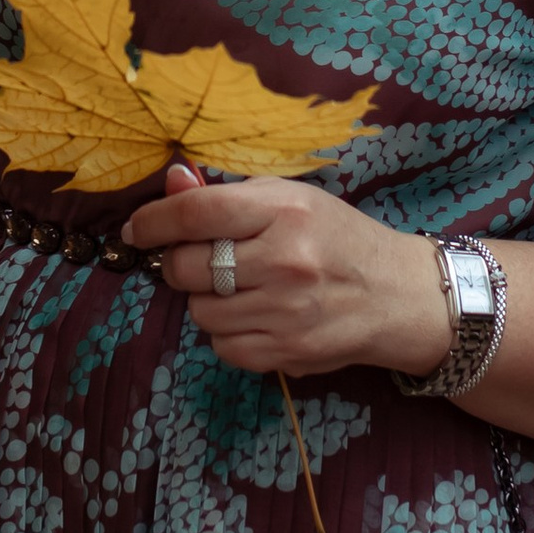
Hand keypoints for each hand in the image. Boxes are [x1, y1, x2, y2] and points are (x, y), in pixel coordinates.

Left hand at [121, 164, 445, 380]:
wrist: (395, 295)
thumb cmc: (337, 238)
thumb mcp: (291, 200)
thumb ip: (228, 195)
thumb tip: (172, 180)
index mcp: (284, 211)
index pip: (195, 213)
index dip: (153, 221)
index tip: (137, 229)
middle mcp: (284, 261)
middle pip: (187, 268)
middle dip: (182, 264)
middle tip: (206, 260)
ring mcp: (287, 312)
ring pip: (200, 312)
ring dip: (209, 301)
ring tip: (242, 289)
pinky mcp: (288, 352)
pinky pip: (223, 347)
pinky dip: (229, 333)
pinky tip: (258, 317)